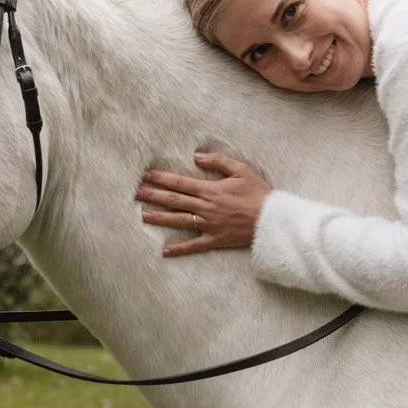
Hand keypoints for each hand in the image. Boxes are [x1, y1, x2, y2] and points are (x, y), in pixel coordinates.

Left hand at [136, 152, 271, 257]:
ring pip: (178, 220)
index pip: (180, 183)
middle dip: (153, 195)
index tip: (146, 175)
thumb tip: (196, 156)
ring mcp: (208, 225)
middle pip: (174, 201)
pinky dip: (179, 249)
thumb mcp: (241, 170)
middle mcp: (205, 207)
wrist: (271, 220)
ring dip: (159, 218)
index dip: (161, 178)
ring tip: (143, 215)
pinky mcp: (215, 240)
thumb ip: (218, 161)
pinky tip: (164, 251)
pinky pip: (194, 245)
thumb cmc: (258, 193)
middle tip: (136, 193)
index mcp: (210, 190)